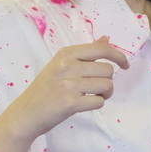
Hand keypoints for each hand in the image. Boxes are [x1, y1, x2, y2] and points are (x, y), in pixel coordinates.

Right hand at [0, 38, 129, 151]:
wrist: (25, 113)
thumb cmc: (45, 89)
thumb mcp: (62, 65)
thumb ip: (86, 53)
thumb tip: (106, 38)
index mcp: (66, 53)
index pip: (102, 49)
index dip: (119, 56)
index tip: (125, 65)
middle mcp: (67, 65)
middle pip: (108, 70)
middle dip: (108, 81)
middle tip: (96, 88)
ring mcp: (69, 84)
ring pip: (106, 86)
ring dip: (104, 94)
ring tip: (91, 96)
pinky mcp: (70, 102)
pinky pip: (99, 101)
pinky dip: (96, 104)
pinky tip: (84, 104)